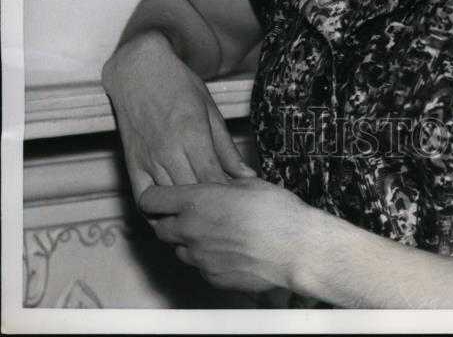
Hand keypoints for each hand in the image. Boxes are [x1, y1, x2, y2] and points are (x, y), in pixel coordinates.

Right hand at [102, 31, 256, 203]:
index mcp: (193, 135)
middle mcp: (169, 151)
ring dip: (188, 213)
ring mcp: (148, 159)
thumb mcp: (210, 110)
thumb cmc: (179, 84)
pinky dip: (157, 212)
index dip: (229, 198)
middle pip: (193, 195)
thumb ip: (226, 148)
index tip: (241, 205)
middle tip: (229, 216)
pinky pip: (144, 199)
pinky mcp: (132, 164)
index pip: (214, 181)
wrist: (139, 69)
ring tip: (206, 220)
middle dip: (213, 209)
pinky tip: (173, 215)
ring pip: (170, 201)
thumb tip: (247, 175)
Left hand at [139, 178, 320, 295]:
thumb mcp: (247, 183)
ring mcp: (200, 258)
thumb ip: (223, 184)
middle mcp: (190, 230)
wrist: (294, 247)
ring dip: (190, 241)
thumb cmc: (275, 212)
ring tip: (216, 233)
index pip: (151, 199)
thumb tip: (219, 182)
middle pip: (160, 228)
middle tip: (190, 215)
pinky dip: (208, 259)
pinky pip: (201, 267)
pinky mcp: (212, 278)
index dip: (155, 196)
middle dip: (170, 221)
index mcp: (196, 202)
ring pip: (180, 250)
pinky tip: (229, 250)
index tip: (162, 196)